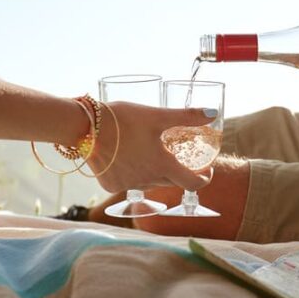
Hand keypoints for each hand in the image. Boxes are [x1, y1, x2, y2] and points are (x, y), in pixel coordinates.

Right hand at [88, 102, 213, 192]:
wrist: (84, 127)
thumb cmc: (123, 119)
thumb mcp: (157, 116)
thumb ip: (186, 116)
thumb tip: (214, 112)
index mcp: (162, 166)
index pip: (192, 183)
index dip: (203, 179)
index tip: (206, 171)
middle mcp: (147, 180)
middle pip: (171, 181)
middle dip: (177, 170)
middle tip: (176, 154)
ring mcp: (127, 185)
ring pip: (149, 181)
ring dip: (154, 171)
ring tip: (150, 152)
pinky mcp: (110, 185)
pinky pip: (129, 182)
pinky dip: (132, 172)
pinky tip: (127, 157)